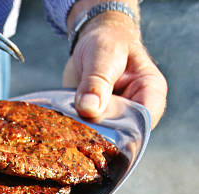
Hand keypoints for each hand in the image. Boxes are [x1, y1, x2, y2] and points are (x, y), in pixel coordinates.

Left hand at [62, 10, 166, 128]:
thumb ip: (96, 82)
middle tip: (76, 128)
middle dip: (99, 135)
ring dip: (83, 134)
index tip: (99, 128)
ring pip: (101, 136)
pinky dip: (72, 130)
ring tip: (66, 127)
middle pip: (121, 133)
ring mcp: (113, 117)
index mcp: (150, 92)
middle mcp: (134, 109)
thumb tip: (88, 109)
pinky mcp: (93, 120)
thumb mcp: (103, 55)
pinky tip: (60, 127)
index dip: (125, 130)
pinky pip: (85, 131)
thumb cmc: (108, 42)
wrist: (93, 40)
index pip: (144, 120)